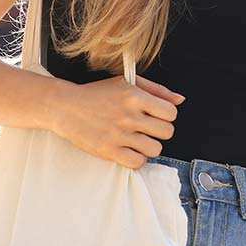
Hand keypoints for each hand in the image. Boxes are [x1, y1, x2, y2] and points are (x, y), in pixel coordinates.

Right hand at [50, 74, 183, 169]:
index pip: (171, 112)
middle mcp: (128, 116)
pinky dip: (137, 159)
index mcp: (135, 96)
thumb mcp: (127, 83)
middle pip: (167, 132)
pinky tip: (129, 150)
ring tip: (138, 140)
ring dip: (149, 146)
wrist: (65, 107)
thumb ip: (157, 90)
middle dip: (161, 131)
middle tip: (147, 129)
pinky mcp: (108, 151)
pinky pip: (137, 163)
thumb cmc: (98, 93)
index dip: (167, 115)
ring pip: (155, 149)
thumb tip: (180, 100)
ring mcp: (118, 135)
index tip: (156, 116)